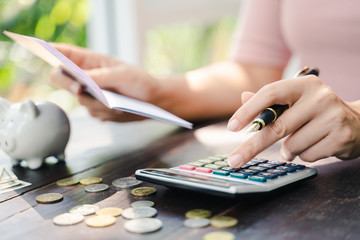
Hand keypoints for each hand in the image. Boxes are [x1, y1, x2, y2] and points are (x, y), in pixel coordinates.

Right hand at [50, 43, 161, 120]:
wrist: (152, 102)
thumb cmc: (140, 82)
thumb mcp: (123, 76)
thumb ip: (102, 77)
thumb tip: (82, 80)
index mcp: (91, 61)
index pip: (65, 53)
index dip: (52, 52)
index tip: (45, 53)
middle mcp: (87, 76)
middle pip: (61, 78)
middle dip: (68, 84)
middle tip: (79, 88)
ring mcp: (90, 93)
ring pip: (80, 100)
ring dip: (97, 103)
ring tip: (116, 102)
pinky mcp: (96, 109)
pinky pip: (93, 113)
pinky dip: (105, 113)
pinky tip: (119, 109)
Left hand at [227, 75, 359, 167]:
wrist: (358, 123)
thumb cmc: (316, 111)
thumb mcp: (295, 101)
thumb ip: (269, 101)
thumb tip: (244, 97)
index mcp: (304, 84)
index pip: (270, 94)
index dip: (248, 111)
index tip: (231, 127)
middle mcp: (320, 97)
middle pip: (276, 126)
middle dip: (252, 146)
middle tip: (235, 160)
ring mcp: (333, 117)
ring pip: (291, 145)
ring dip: (287, 150)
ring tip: (297, 142)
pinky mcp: (341, 137)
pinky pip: (307, 156)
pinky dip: (303, 155)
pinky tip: (314, 145)